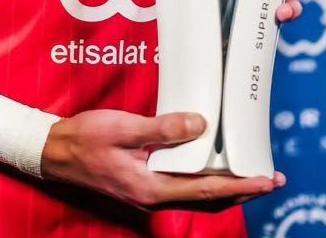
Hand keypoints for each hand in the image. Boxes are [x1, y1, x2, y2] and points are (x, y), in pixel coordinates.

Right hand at [41, 109, 283, 207]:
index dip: (242, 186)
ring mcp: (149, 193)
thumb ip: (162, 129)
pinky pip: (183, 186)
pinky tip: (211, 166)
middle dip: (242, 190)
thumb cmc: (85, 139)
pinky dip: (204, 180)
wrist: (54, 152)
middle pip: (209, 200)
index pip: (208, 191)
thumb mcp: (123, 128)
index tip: (267, 180)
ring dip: (226, 186)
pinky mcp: (143, 184)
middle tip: (271, 177)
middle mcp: (155, 197)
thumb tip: (201, 125)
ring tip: (249, 173)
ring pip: (197, 195)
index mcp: (153, 188)